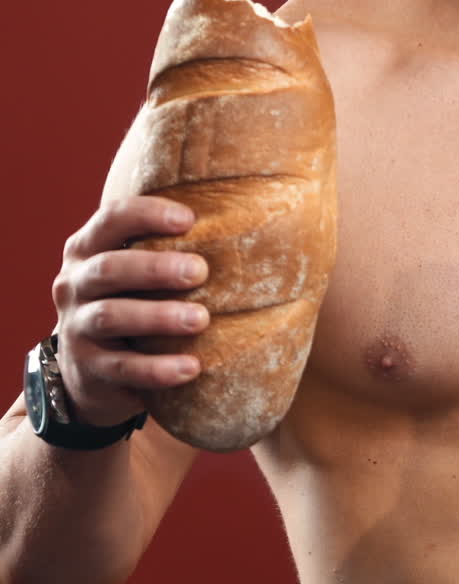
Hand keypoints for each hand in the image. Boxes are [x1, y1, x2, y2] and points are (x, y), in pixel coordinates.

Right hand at [51, 198, 208, 426]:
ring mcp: (75, 326)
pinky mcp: (86, 368)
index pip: (112, 218)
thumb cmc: (136, 298)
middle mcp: (74, 283)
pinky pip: (121, 368)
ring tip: (201, 320)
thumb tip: (258, 217)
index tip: (190, 219)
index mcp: (90, 247)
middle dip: (155, 267)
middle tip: (200, 271)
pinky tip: (191, 367)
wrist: (93, 369)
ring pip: (111, 316)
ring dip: (158, 316)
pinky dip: (156, 369)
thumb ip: (174, 243)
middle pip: (108, 268)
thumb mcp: (141, 269)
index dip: (148, 214)